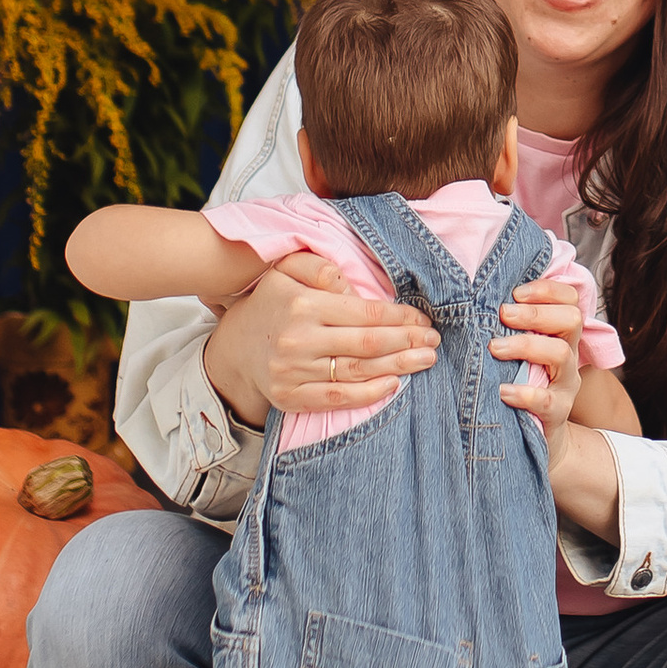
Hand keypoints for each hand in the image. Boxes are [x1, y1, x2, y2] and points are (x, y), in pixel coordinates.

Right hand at [202, 254, 438, 422]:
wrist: (233, 348)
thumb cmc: (270, 303)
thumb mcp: (286, 271)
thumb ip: (320, 268)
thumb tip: (352, 286)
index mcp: (303, 306)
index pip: (364, 314)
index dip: (399, 318)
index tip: (422, 319)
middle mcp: (299, 340)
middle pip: (367, 344)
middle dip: (407, 342)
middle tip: (433, 340)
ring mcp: (294, 372)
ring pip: (357, 372)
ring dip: (398, 367)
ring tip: (425, 359)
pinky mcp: (290, 397)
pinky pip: (335, 399)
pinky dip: (367, 395)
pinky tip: (393, 385)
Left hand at [491, 272, 587, 430]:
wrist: (540, 435)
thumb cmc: (521, 382)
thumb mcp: (520, 351)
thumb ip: (508, 325)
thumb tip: (474, 293)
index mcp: (561, 334)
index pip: (569, 299)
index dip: (546, 289)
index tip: (516, 292)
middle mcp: (569, 354)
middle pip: (571, 319)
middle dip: (535, 313)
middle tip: (504, 314)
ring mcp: (566, 384)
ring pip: (560, 354)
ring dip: (526, 345)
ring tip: (495, 348)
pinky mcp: (558, 413)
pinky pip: (547, 400)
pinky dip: (524, 393)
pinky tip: (503, 391)